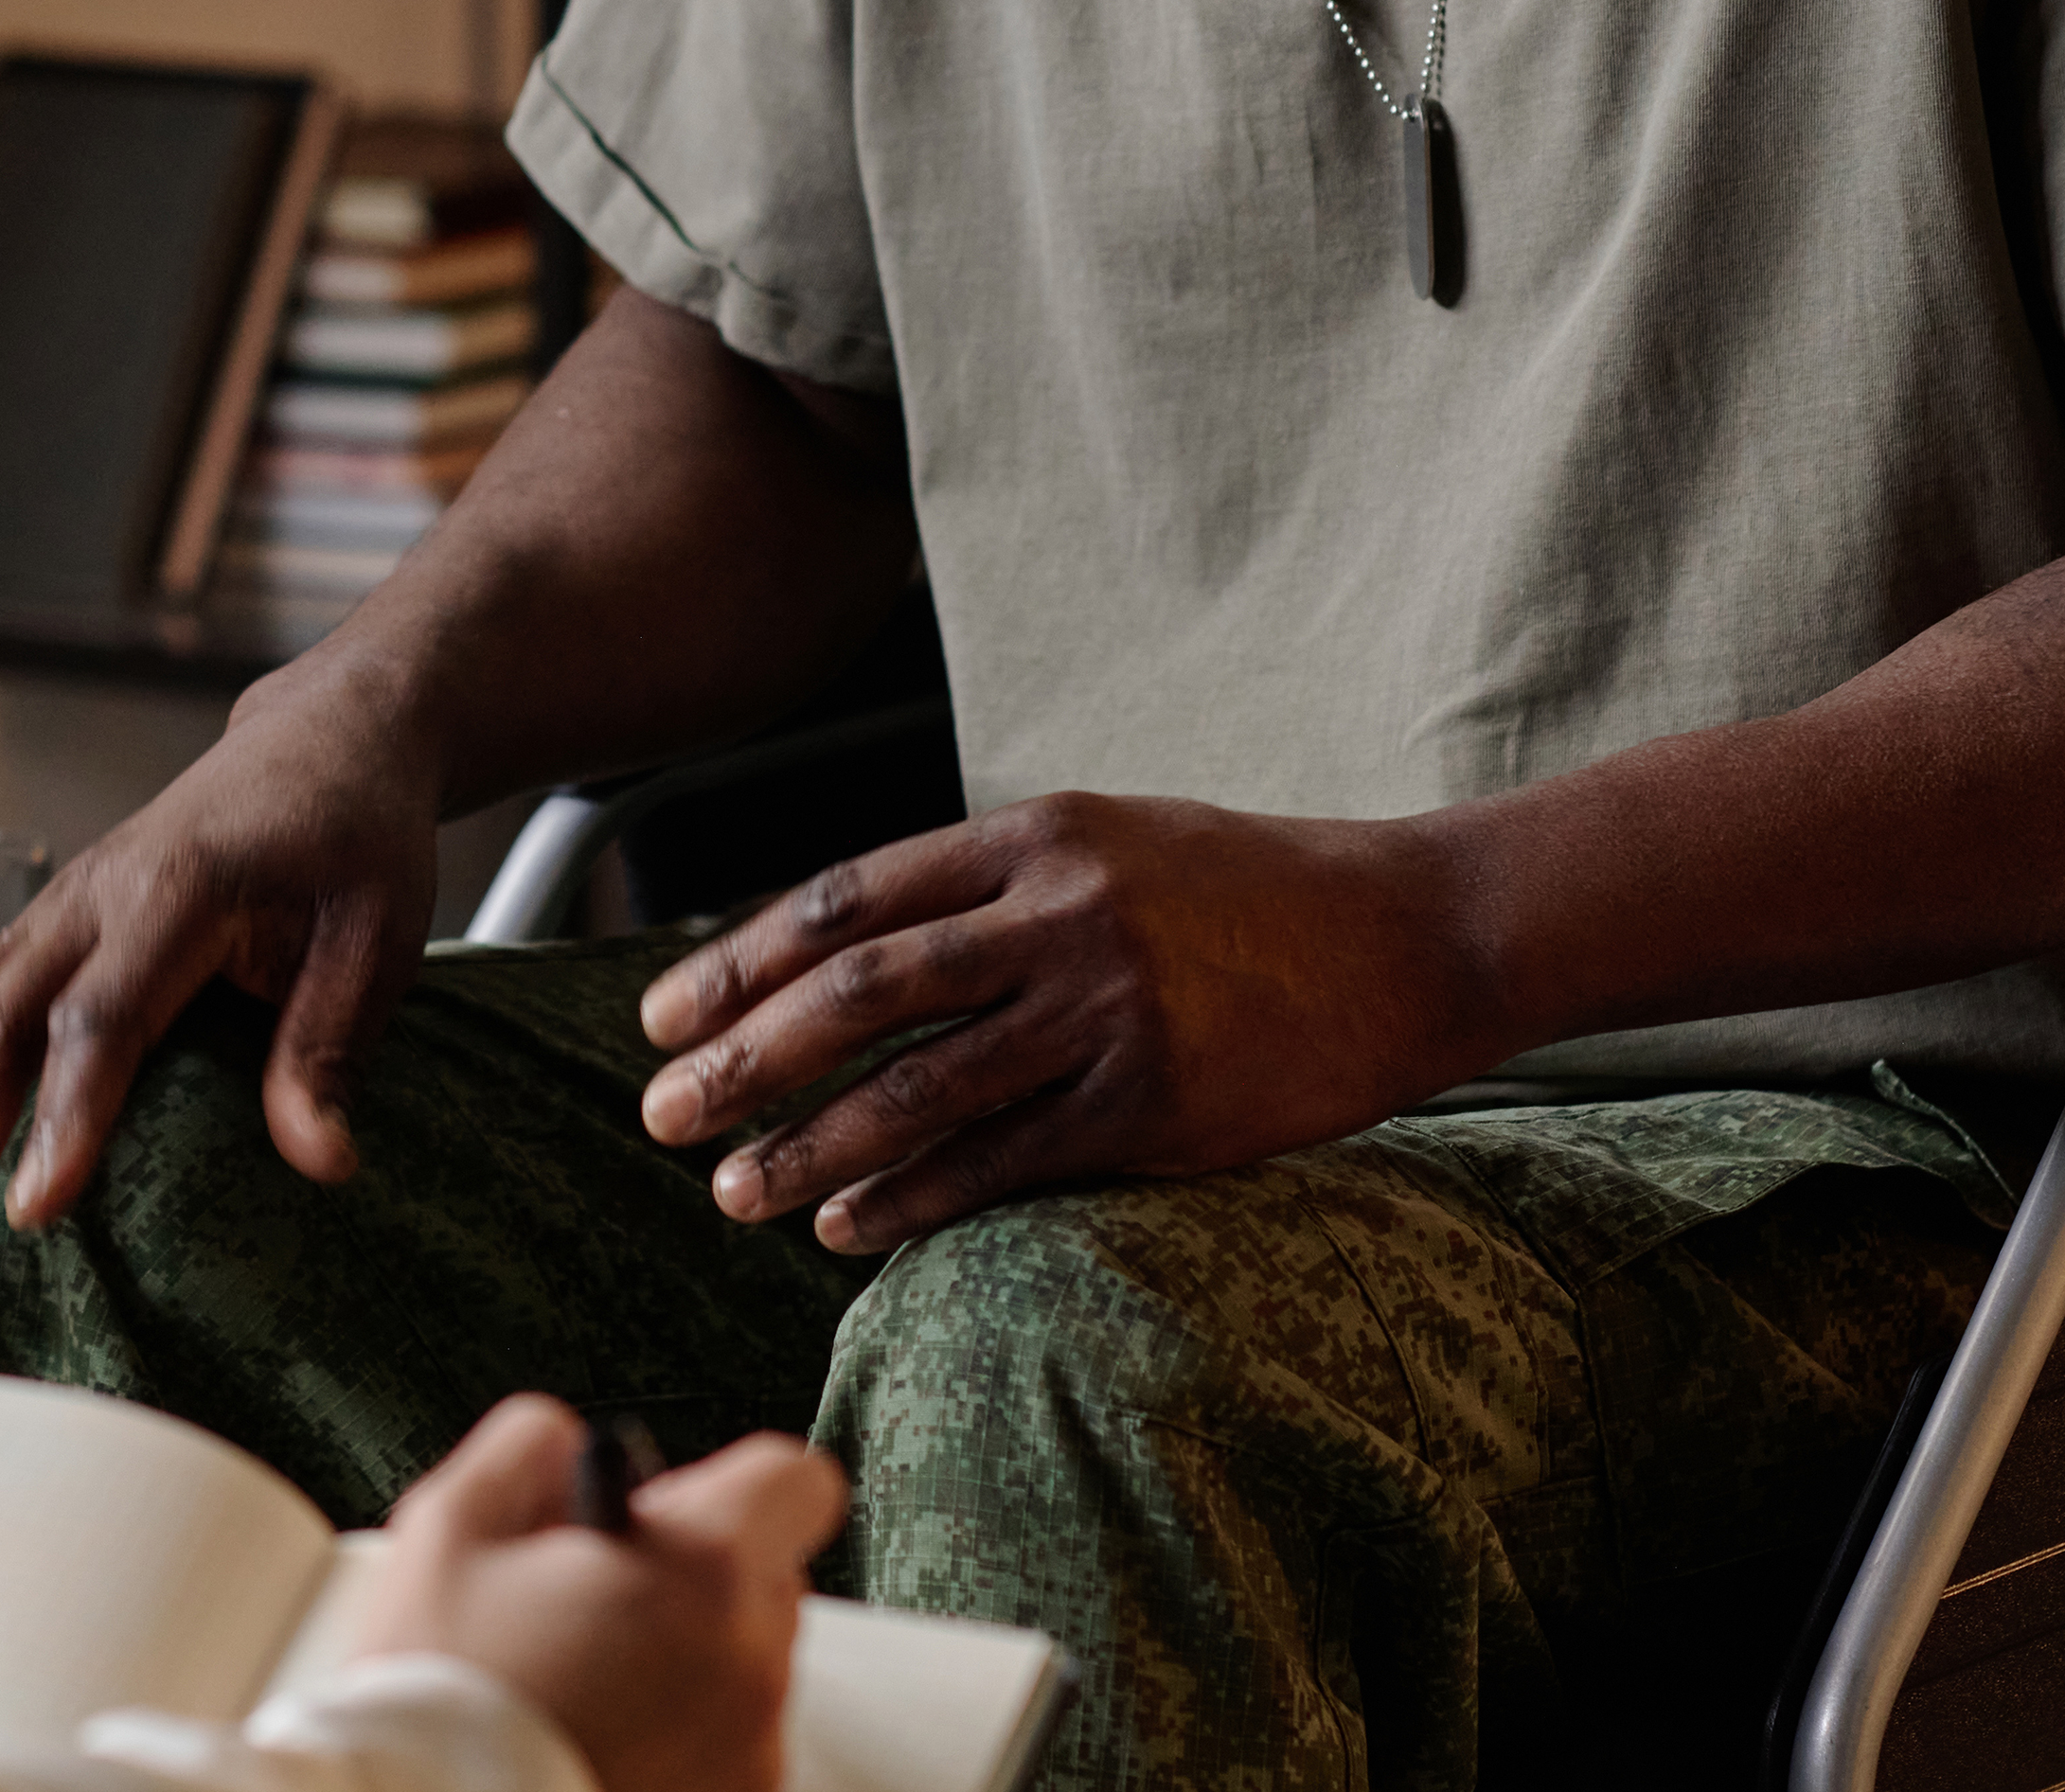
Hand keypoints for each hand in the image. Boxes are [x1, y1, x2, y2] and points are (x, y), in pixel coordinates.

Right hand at [0, 665, 446, 1270]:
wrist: (321, 738)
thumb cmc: (354, 834)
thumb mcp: (378, 933)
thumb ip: (330, 1043)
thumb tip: (321, 1161)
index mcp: (179, 889)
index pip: (103, 1015)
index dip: (63, 1116)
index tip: (31, 1210)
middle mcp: (93, 895)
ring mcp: (54, 908)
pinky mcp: (41, 928)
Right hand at [347, 1397, 844, 1791]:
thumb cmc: (445, 1697)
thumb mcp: (451, 1524)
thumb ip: (529, 1446)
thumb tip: (568, 1444)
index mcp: (702, 1569)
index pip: (794, 1481)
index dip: (729, 1482)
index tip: (674, 1507)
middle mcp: (750, 1663)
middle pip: (766, 1576)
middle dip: (694, 1574)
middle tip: (598, 1598)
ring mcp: (749, 1751)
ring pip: (745, 1665)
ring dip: (686, 1657)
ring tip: (585, 1680)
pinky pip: (727, 1742)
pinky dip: (681, 1733)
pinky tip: (600, 1733)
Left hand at [631, 792, 1499, 1254]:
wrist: (1404, 934)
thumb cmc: (1240, 891)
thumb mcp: (1106, 841)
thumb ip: (983, 885)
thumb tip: (842, 954)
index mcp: (1031, 834)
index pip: (844, 899)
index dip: (740, 963)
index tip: (661, 1016)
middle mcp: (1057, 911)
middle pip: (857, 990)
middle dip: (742, 1057)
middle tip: (661, 1114)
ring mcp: (1105, 1006)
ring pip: (917, 1085)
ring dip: (809, 1144)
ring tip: (732, 1191)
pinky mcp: (1151, 1099)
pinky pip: (1002, 1158)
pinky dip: (911, 1198)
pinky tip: (845, 1229)